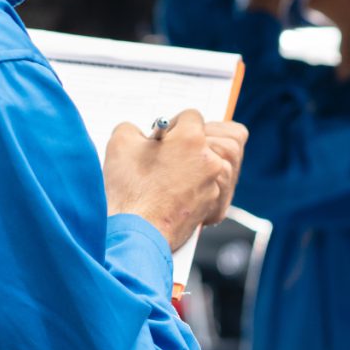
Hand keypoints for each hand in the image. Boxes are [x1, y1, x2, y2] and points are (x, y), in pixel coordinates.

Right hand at [104, 110, 248, 249]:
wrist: (137, 232)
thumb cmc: (129, 190)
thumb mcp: (120, 143)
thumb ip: (133, 128)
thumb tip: (141, 134)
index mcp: (190, 138)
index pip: (193, 116)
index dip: (176, 124)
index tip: (166, 136)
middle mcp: (209, 159)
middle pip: (225, 136)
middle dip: (204, 138)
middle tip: (181, 148)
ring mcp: (214, 184)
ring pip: (229, 161)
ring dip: (214, 159)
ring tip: (192, 164)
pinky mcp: (214, 205)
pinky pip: (223, 188)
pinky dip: (212, 184)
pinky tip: (195, 185)